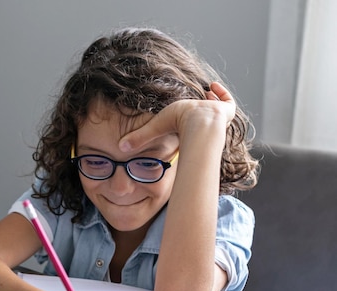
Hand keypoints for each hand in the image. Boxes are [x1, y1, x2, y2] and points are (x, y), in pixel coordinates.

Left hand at [118, 81, 235, 152]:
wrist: (201, 124)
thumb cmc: (180, 125)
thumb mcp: (155, 127)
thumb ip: (139, 138)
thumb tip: (120, 147)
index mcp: (190, 127)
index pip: (189, 124)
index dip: (187, 118)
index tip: (183, 111)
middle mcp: (205, 124)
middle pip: (204, 118)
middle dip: (202, 109)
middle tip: (196, 101)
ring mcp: (217, 118)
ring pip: (217, 110)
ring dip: (211, 101)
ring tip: (206, 92)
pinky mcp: (226, 111)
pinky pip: (228, 103)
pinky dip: (222, 94)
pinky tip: (212, 86)